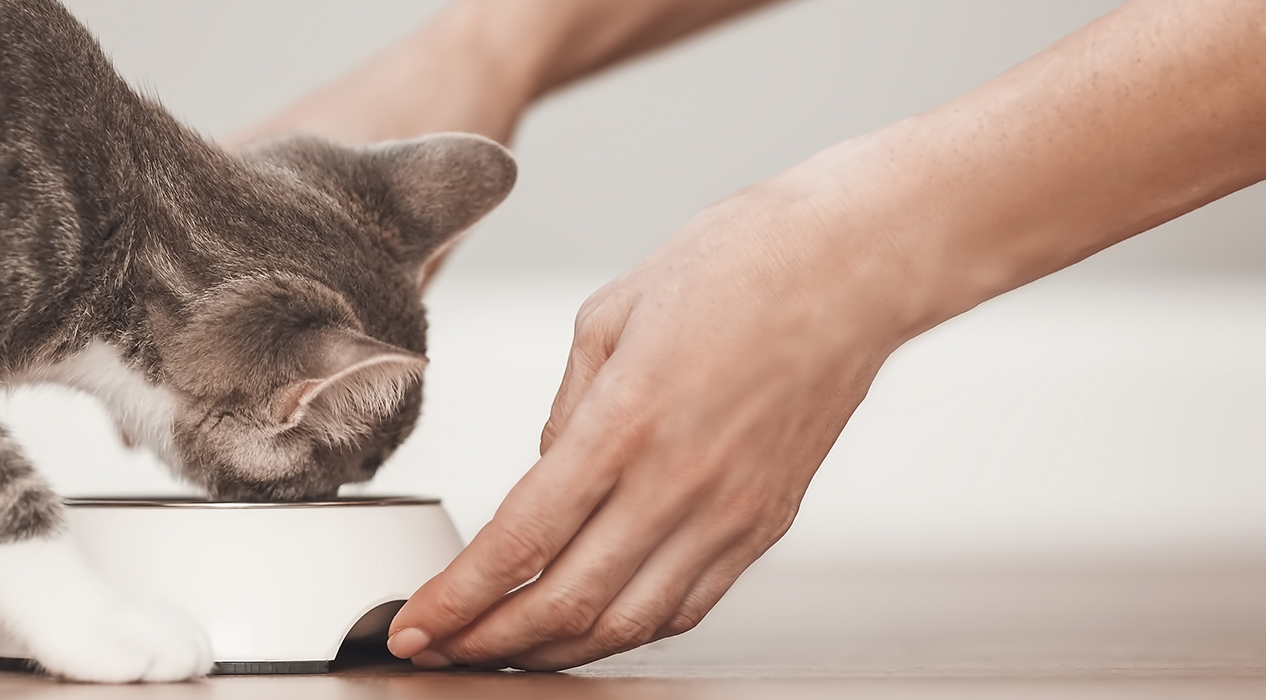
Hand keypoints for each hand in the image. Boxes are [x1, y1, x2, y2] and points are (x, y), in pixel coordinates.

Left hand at [387, 187, 909, 669]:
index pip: (520, 540)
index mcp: (626, 422)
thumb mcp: (609, 315)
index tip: (413, 623)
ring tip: (500, 655)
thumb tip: (543, 476)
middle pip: (564, 601)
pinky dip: (627, 631)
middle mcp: (679, 482)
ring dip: (552, 652)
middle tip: (434, 650)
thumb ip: (566, 410)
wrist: (854, 264)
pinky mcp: (766, 524)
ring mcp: (729, 513)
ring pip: (627, 623)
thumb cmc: (736, 265)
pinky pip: (688, 605)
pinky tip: (587, 629)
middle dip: (486, 641)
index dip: (458, 598)